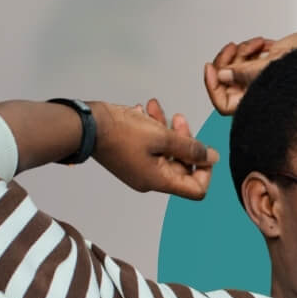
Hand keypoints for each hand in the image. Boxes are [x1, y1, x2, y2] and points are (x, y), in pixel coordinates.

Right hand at [92, 99, 218, 198]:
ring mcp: (139, 168)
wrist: (84, 125)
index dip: (205, 170)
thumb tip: (212, 157)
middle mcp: (150, 179)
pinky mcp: (129, 156)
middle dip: (184, 140)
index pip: (196, 189)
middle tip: (179, 119)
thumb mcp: (161, 137)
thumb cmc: (119, 132)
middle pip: (182, 166)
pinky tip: (144, 111)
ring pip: (165, 151)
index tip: (202, 149)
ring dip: (167, 129)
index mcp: (159, 181)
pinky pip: (149, 145)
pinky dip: (151, 128)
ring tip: (157, 108)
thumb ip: (190, 148)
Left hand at [203, 30, 296, 114]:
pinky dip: (253, 50)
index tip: (211, 66)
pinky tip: (265, 43)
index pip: (223, 103)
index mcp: (259, 105)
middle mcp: (260, 98)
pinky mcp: (272, 73)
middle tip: (236, 47)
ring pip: (238, 70)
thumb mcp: (276, 67)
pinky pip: (252, 63)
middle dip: (230, 62)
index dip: (212, 86)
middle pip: (227, 83)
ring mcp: (265, 86)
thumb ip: (245, 74)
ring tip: (259, 44)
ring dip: (243, 53)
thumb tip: (219, 77)